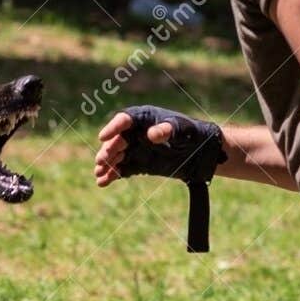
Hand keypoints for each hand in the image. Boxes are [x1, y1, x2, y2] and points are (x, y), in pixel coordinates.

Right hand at [94, 106, 225, 187]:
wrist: (200, 153)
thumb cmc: (191, 134)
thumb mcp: (181, 130)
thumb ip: (167, 130)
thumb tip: (151, 134)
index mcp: (144, 118)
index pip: (124, 120)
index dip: (113, 128)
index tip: (103, 137)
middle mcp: (136, 133)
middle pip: (117, 140)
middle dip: (108, 149)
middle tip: (103, 160)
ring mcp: (135, 149)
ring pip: (116, 156)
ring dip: (107, 164)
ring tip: (99, 173)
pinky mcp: (138, 164)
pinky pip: (122, 169)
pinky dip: (112, 175)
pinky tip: (103, 182)